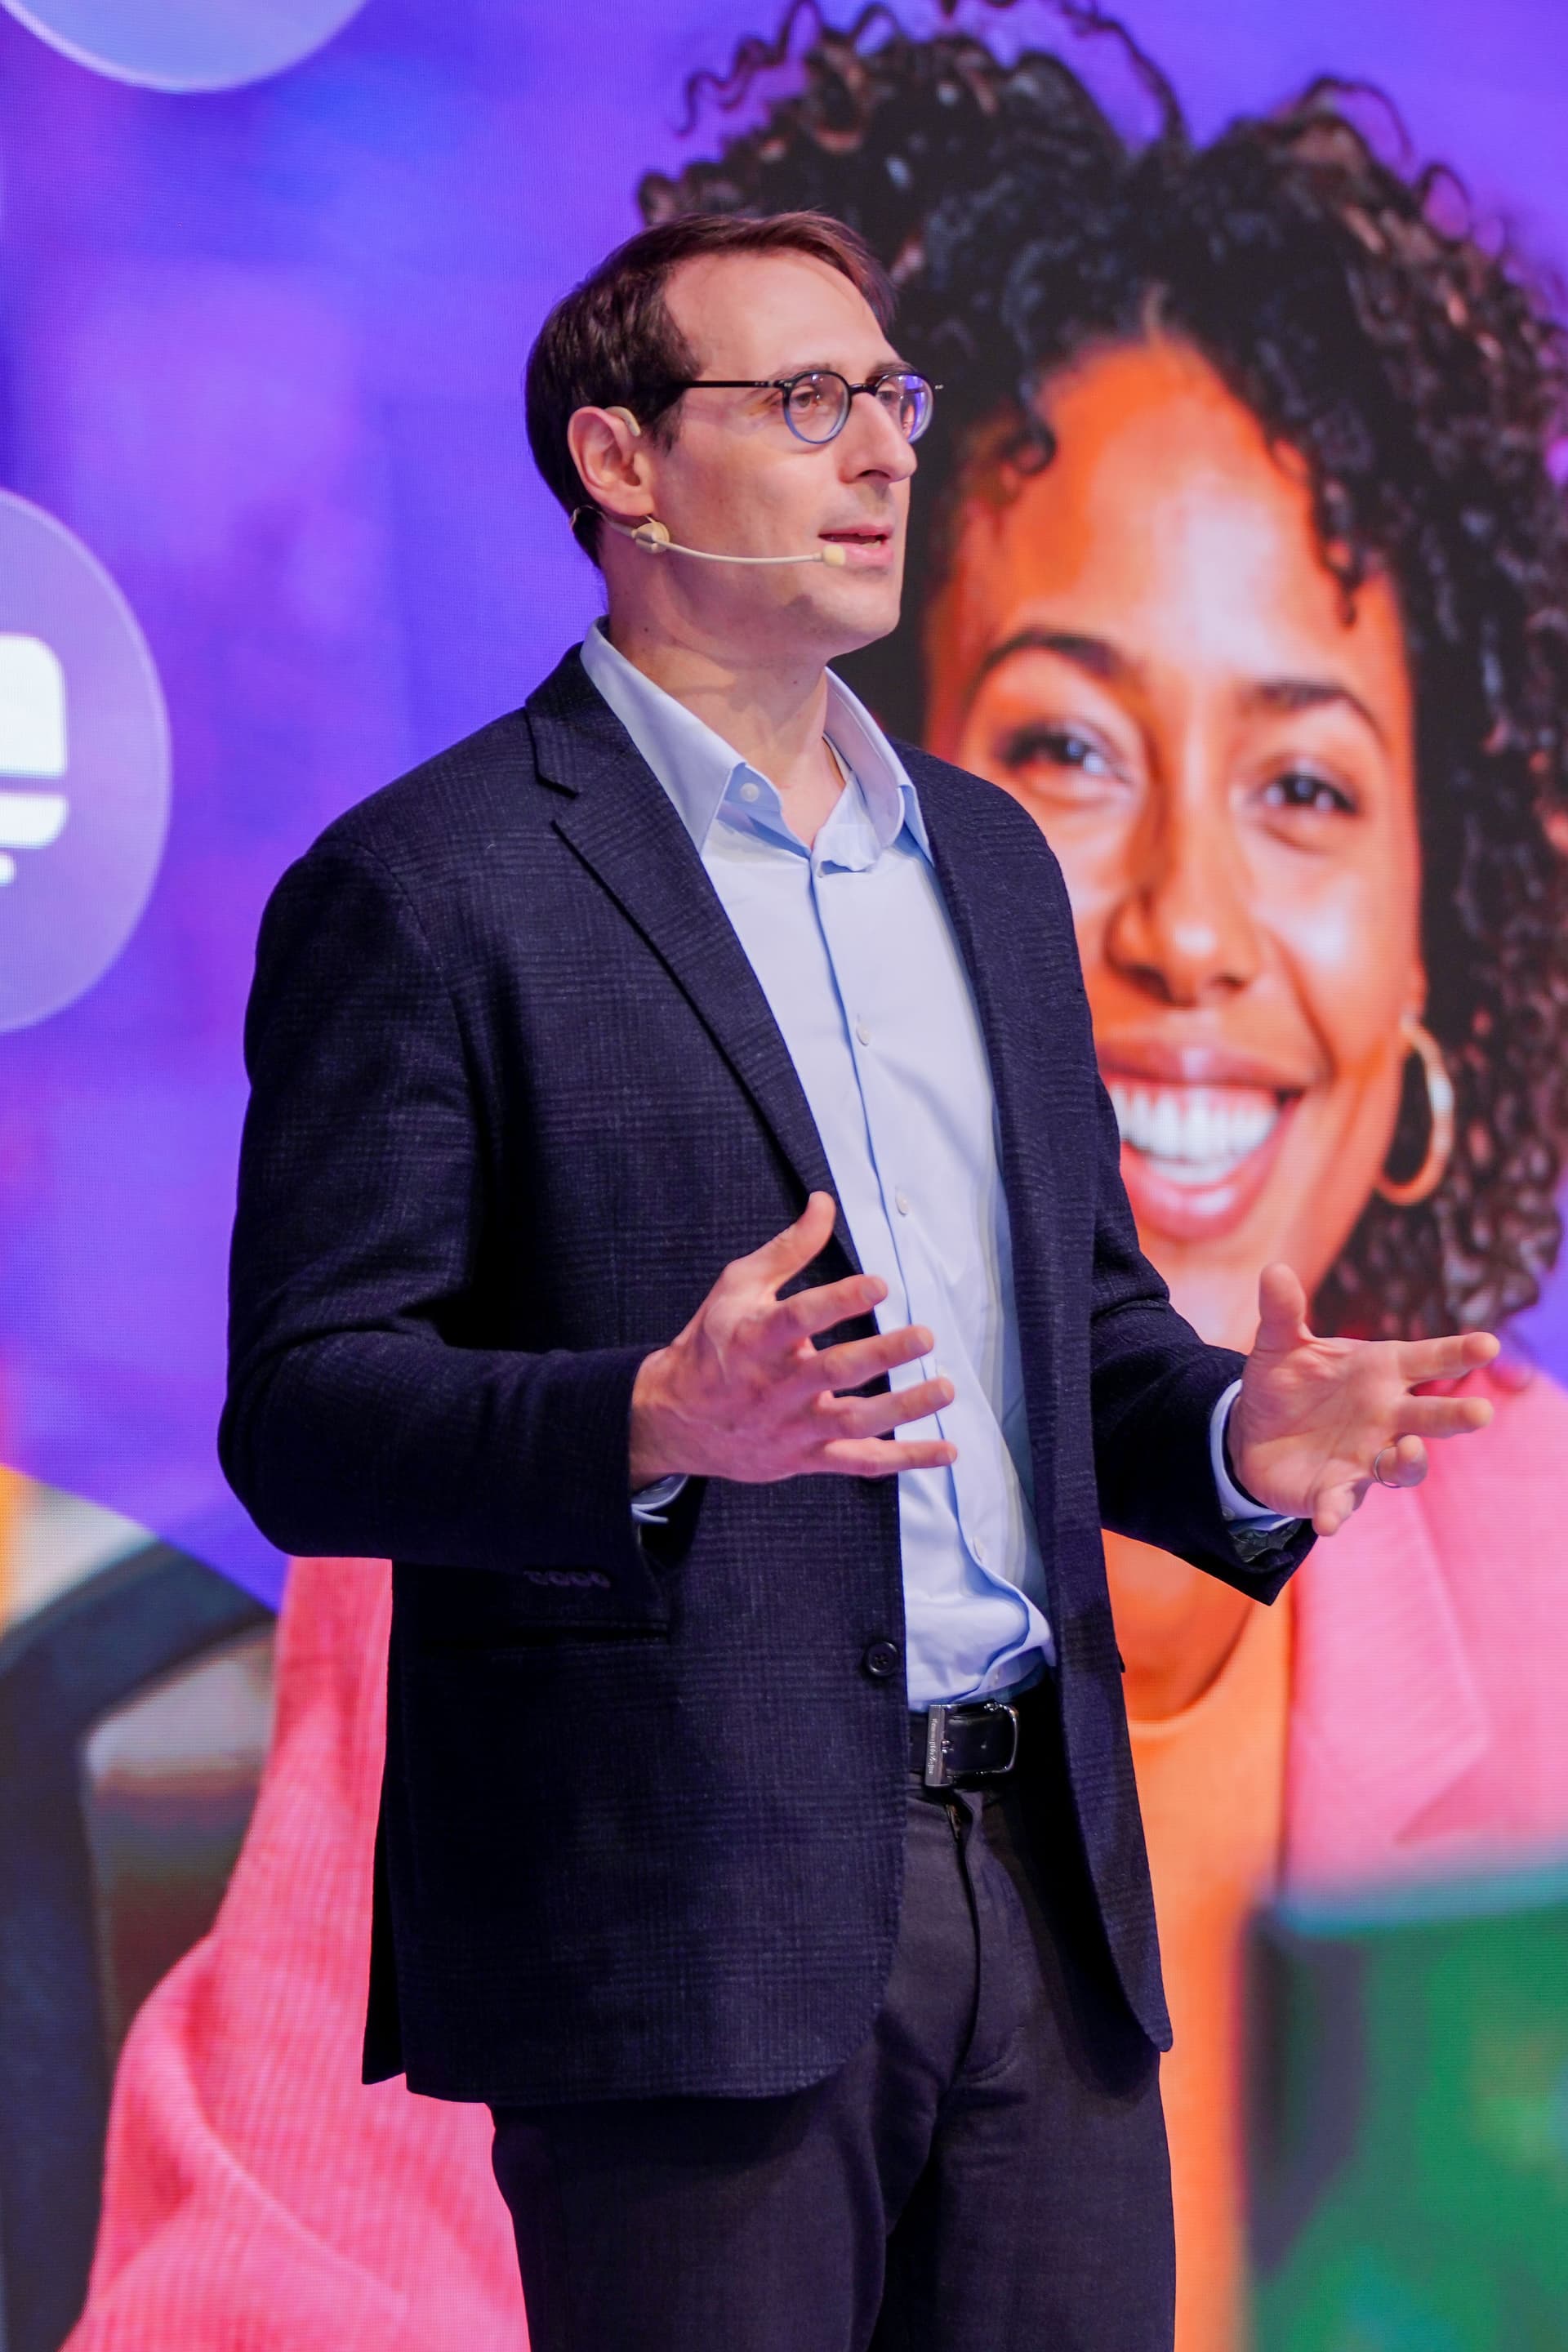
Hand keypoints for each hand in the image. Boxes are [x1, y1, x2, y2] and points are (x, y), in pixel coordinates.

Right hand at [629, 1192, 956, 1486]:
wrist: (675, 1417)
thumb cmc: (712, 1343)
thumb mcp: (738, 1287)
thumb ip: (788, 1248)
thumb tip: (825, 1203)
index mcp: (756, 1337)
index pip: (801, 1317)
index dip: (841, 1301)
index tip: (879, 1285)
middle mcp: (776, 1385)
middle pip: (835, 1371)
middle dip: (883, 1354)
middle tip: (924, 1336)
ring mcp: (793, 1425)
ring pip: (854, 1421)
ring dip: (904, 1408)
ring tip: (944, 1387)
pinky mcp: (806, 1456)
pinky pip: (860, 1462)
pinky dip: (905, 1459)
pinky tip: (946, 1448)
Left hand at [1229, 1264, 1498, 1536]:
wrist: (1252, 1433)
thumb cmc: (1286, 1383)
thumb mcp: (1279, 1344)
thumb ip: (1283, 1312)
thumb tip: (1273, 1270)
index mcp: (1381, 1372)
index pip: (1428, 1360)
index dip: (1458, 1353)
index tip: (1488, 1344)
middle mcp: (1385, 1415)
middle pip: (1431, 1416)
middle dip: (1456, 1416)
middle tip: (1480, 1413)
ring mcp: (1365, 1455)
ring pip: (1404, 1464)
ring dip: (1409, 1460)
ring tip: (1407, 1450)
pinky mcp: (1334, 1490)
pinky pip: (1341, 1504)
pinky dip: (1336, 1511)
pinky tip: (1327, 1520)